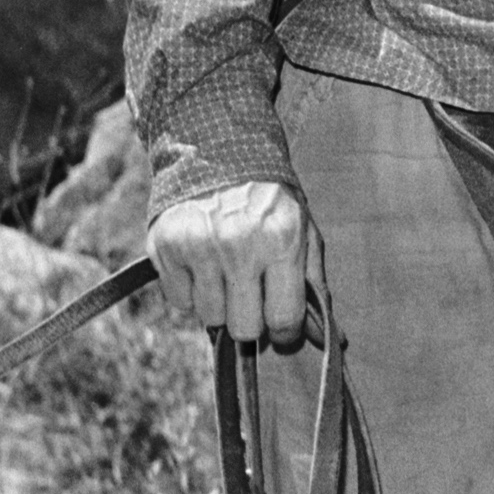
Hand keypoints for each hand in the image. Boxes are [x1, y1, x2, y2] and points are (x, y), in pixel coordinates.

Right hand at [149, 178, 319, 347]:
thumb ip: (315, 286)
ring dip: (221, 304)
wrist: (218, 154)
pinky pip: (179, 302)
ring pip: (210, 318)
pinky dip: (192, 292)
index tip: (282, 326)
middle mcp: (238, 246)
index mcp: (281, 242)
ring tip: (227, 273)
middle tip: (253, 296)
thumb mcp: (304, 234)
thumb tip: (329, 339)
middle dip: (252, 320)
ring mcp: (197, 247)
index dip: (285, 332)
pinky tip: (202, 264)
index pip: (283, 318)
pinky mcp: (164, 247)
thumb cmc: (271, 204)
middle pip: (244, 328)